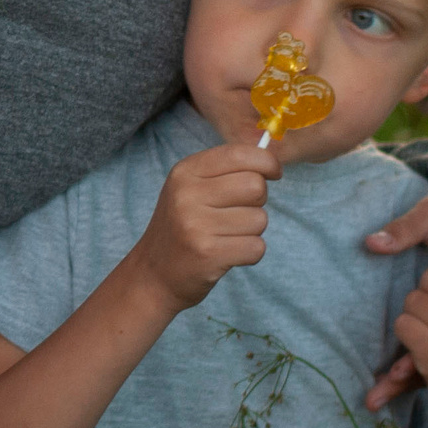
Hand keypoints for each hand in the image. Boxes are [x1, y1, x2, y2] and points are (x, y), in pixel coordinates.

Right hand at [126, 143, 281, 312]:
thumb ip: (226, 171)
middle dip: (258, 202)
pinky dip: (250, 253)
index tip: (273, 173)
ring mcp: (195, 224)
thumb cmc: (183, 227)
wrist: (154, 274)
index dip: (267, 162)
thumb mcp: (191, 189)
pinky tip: (228, 253)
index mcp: (185, 172)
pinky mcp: (208, 253)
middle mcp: (187, 194)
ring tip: (225, 236)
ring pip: (259, 219)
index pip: (240, 154)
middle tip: (237, 213)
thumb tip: (271, 162)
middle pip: (256, 186)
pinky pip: (256, 247)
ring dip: (251, 231)